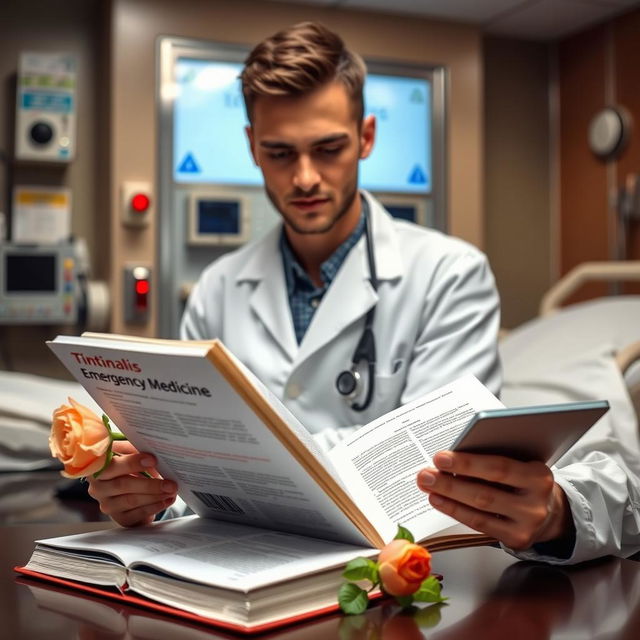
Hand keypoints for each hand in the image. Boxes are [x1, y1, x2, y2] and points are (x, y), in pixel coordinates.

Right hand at [86, 441, 177, 526]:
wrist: (131, 488)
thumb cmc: (131, 466)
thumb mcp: (131, 453)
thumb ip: (138, 450)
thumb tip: (157, 451)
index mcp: (98, 468)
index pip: (112, 465)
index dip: (132, 462)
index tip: (153, 459)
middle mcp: (98, 488)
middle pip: (123, 485)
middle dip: (149, 484)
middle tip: (170, 483)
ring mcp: (107, 504)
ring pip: (131, 501)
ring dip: (155, 496)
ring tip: (171, 490)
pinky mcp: (119, 518)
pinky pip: (137, 514)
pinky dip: (155, 507)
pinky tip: (166, 500)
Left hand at [416, 451, 573, 549]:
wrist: (552, 510)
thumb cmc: (526, 479)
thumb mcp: (521, 463)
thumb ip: (495, 457)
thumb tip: (454, 455)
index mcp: (539, 475)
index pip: (498, 468)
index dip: (467, 463)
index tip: (440, 457)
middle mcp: (535, 503)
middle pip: (485, 492)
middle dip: (450, 482)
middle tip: (426, 473)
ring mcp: (527, 525)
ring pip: (480, 510)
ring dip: (448, 496)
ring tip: (427, 485)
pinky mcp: (516, 539)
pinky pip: (480, 525)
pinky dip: (456, 511)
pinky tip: (439, 500)